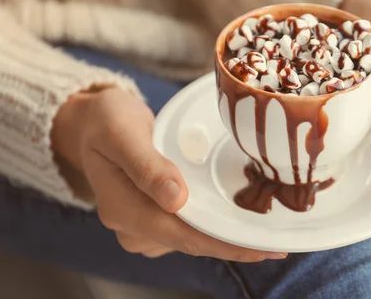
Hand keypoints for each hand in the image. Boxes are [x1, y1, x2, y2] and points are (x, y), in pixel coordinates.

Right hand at [52, 88, 285, 260]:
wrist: (92, 122)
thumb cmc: (106, 122)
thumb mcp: (122, 134)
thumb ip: (147, 166)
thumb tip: (176, 200)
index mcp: (122, 209)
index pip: (182, 235)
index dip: (224, 245)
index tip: (261, 249)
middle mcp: (131, 226)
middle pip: (191, 242)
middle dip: (234, 246)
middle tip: (278, 247)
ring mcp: (141, 225)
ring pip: (191, 238)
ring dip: (226, 237)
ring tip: (266, 233)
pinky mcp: (152, 217)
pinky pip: (187, 227)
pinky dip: (213, 225)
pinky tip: (239, 221)